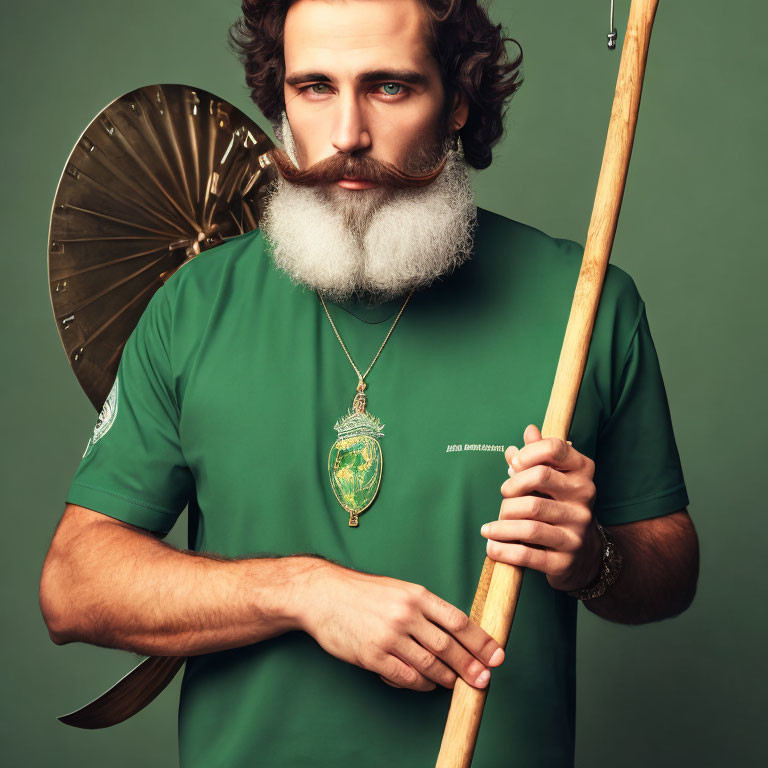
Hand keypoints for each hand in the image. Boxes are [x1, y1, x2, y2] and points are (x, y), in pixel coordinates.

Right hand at [296, 561, 504, 691]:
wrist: (322, 595)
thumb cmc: (361, 593)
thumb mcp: (398, 589)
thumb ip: (423, 608)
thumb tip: (453, 632)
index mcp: (416, 594)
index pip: (458, 620)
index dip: (481, 640)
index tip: (497, 654)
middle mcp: (406, 614)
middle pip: (448, 646)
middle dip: (471, 665)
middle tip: (484, 679)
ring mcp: (389, 636)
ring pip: (430, 664)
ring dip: (448, 677)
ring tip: (458, 684)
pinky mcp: (373, 656)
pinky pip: (406, 677)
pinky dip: (421, 683)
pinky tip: (427, 684)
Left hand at [480, 424, 602, 592]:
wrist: (584, 556)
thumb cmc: (559, 507)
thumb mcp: (554, 479)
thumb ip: (539, 455)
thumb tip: (529, 430)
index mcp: (582, 472)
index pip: (555, 448)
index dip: (528, 453)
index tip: (513, 465)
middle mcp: (585, 498)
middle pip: (539, 478)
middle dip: (512, 488)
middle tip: (503, 498)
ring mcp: (577, 530)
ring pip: (529, 519)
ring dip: (502, 524)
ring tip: (489, 528)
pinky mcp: (565, 560)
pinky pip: (527, 554)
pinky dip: (503, 550)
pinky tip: (491, 547)